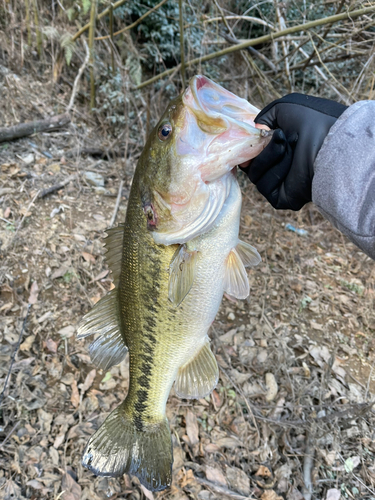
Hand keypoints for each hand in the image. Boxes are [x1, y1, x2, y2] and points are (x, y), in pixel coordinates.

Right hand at [240, 93, 347, 209]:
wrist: (329, 139)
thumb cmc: (312, 121)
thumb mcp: (282, 109)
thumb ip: (263, 118)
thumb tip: (255, 132)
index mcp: (280, 150)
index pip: (254, 154)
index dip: (250, 146)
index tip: (251, 138)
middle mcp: (280, 168)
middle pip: (250, 165)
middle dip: (261, 149)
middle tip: (277, 137)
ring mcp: (281, 184)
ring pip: (255, 175)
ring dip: (268, 157)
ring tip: (288, 146)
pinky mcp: (282, 199)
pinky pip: (265, 186)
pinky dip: (274, 172)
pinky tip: (292, 162)